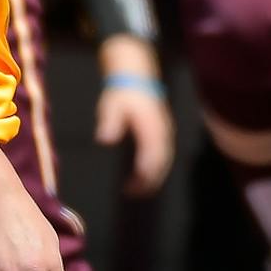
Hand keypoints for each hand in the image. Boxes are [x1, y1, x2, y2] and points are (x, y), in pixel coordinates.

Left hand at [95, 39, 175, 195]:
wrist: (137, 77)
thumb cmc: (122, 92)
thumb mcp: (111, 105)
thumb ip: (109, 122)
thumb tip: (105, 139)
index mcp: (150, 124)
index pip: (152, 151)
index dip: (146, 169)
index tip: (135, 183)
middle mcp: (162, 130)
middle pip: (162, 161)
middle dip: (150, 180)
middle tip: (132, 193)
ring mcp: (165, 132)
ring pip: (165, 160)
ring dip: (153, 177)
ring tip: (136, 190)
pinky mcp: (164, 134)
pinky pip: (164, 156)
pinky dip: (155, 169)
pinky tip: (141, 176)